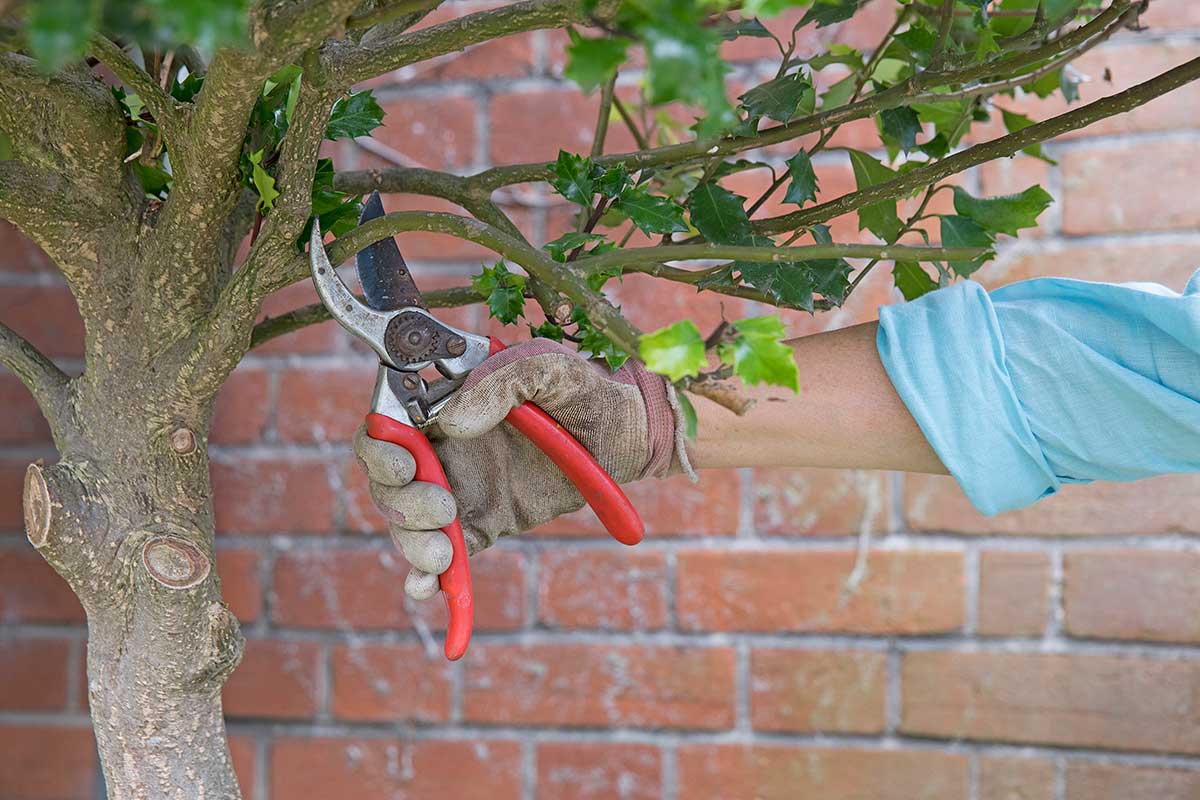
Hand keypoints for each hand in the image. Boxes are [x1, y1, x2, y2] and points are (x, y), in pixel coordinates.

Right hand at [353, 339, 684, 599]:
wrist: (625, 433)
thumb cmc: (584, 388)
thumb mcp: (547, 368)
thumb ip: (500, 383)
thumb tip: (451, 422)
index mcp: (444, 404)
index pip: (386, 428)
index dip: (381, 450)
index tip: (407, 465)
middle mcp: (443, 448)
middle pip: (389, 482)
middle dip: (401, 501)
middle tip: (441, 507)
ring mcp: (462, 487)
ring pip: (410, 522)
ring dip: (413, 541)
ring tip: (444, 554)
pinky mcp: (485, 522)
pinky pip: (448, 550)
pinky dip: (429, 575)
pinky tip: (428, 588)